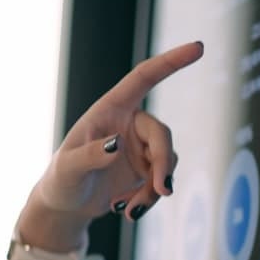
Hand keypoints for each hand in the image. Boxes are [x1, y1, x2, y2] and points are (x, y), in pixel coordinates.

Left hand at [27, 41, 203, 246]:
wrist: (66, 206)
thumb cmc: (61, 180)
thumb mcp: (68, 169)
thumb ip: (91, 155)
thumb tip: (117, 144)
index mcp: (111, 109)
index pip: (145, 78)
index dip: (172, 62)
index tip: (198, 47)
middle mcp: (130, 124)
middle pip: (162, 136)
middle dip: (164, 164)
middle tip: (162, 191)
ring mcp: (141, 148)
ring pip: (167, 163)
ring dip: (154, 190)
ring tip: (129, 211)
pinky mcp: (148, 170)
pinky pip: (162, 182)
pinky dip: (149, 200)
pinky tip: (127, 212)